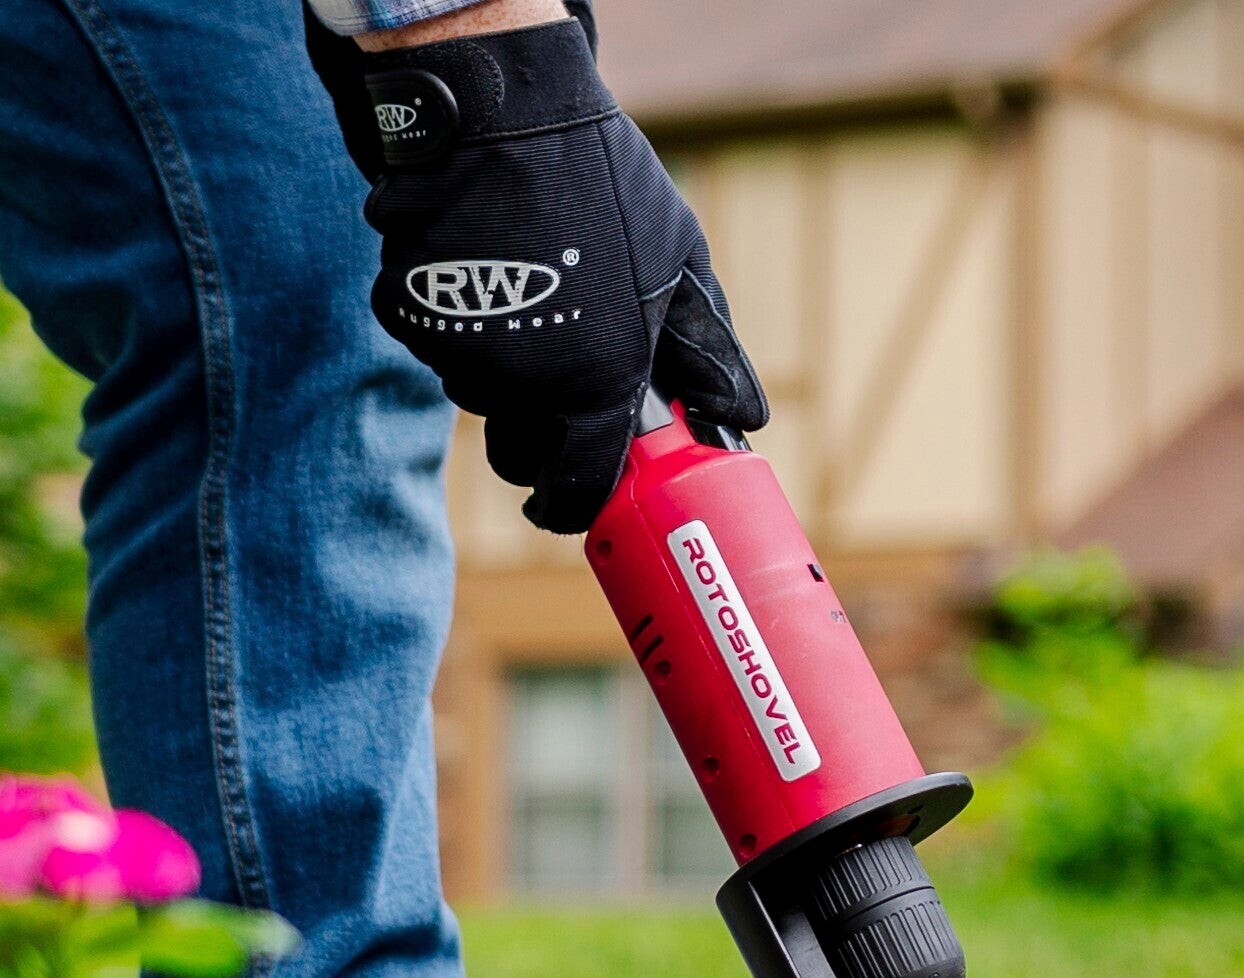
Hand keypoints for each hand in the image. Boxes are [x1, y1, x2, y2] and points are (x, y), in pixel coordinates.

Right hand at [307, 12, 766, 533]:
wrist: (493, 112)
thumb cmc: (601, 186)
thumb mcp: (680, 263)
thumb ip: (708, 350)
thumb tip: (743, 416)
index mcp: (595, 384)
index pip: (578, 486)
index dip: (573, 505)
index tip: (570, 504)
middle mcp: (522, 385)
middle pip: (518, 454)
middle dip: (538, 444)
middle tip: (559, 398)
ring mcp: (457, 350)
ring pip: (479, 395)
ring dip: (503, 376)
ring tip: (535, 301)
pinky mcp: (408, 314)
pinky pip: (440, 343)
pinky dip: (462, 323)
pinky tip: (488, 271)